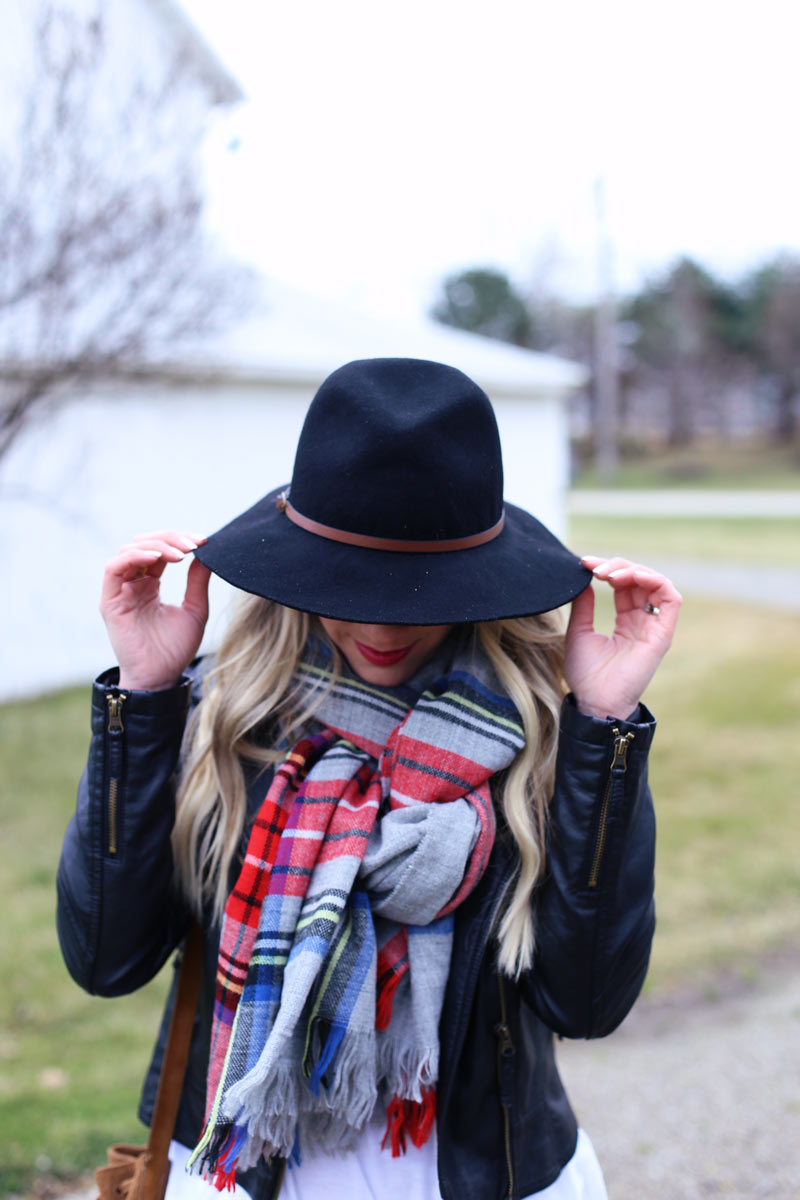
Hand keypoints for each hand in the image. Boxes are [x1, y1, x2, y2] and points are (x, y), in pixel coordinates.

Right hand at [100, 530, 210, 690]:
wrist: (160, 678)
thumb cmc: (175, 649)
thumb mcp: (195, 610)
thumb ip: (197, 582)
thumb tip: (206, 554)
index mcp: (149, 584)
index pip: (160, 550)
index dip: (180, 540)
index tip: (203, 541)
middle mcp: (132, 584)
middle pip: (145, 544)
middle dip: (170, 538)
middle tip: (194, 543)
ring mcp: (119, 591)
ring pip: (129, 550)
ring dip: (156, 545)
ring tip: (181, 552)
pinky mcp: (109, 601)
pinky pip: (114, 568)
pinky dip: (135, 556)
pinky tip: (158, 557)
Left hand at [564, 556, 681, 719]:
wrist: (595, 701)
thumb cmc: (586, 674)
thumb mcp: (579, 632)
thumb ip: (584, 606)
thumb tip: (584, 579)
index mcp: (625, 621)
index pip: (623, 585)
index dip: (607, 569)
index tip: (584, 564)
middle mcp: (643, 621)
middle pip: (639, 580)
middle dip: (617, 566)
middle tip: (595, 567)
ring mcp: (654, 627)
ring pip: (656, 583)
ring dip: (633, 571)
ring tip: (609, 574)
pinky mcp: (663, 634)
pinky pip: (671, 599)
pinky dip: (655, 581)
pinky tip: (632, 577)